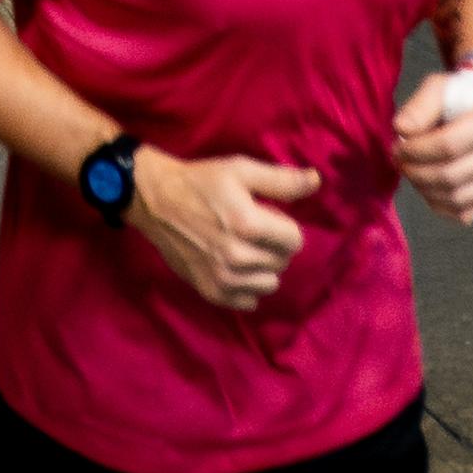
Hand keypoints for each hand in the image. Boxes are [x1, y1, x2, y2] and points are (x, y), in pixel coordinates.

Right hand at [130, 146, 319, 308]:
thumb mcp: (241, 170)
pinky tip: (235, 268)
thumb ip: (281, 180)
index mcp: (248, 224)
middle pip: (282, 262)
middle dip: (275, 246)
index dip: (285, 226)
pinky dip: (247, 287)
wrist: (156, 200)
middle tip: (253, 231)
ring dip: (263, 268)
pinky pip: (249, 302)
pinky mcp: (211, 291)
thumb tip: (316, 182)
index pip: (295, 240)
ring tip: (244, 249)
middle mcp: (237, 256)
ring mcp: (223, 278)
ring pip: (269, 284)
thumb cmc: (201, 182)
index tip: (268, 217)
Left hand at [392, 72, 472, 221]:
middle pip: (449, 176)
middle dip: (415, 171)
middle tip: (398, 161)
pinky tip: (427, 185)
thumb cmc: (454, 101)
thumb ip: (418, 108)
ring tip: (411, 171)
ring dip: (423, 189)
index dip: (416, 150)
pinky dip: (437, 203)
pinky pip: (461, 214)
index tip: (398, 145)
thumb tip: (402, 129)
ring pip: (454, 199)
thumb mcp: (435, 90)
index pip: (447, 146)